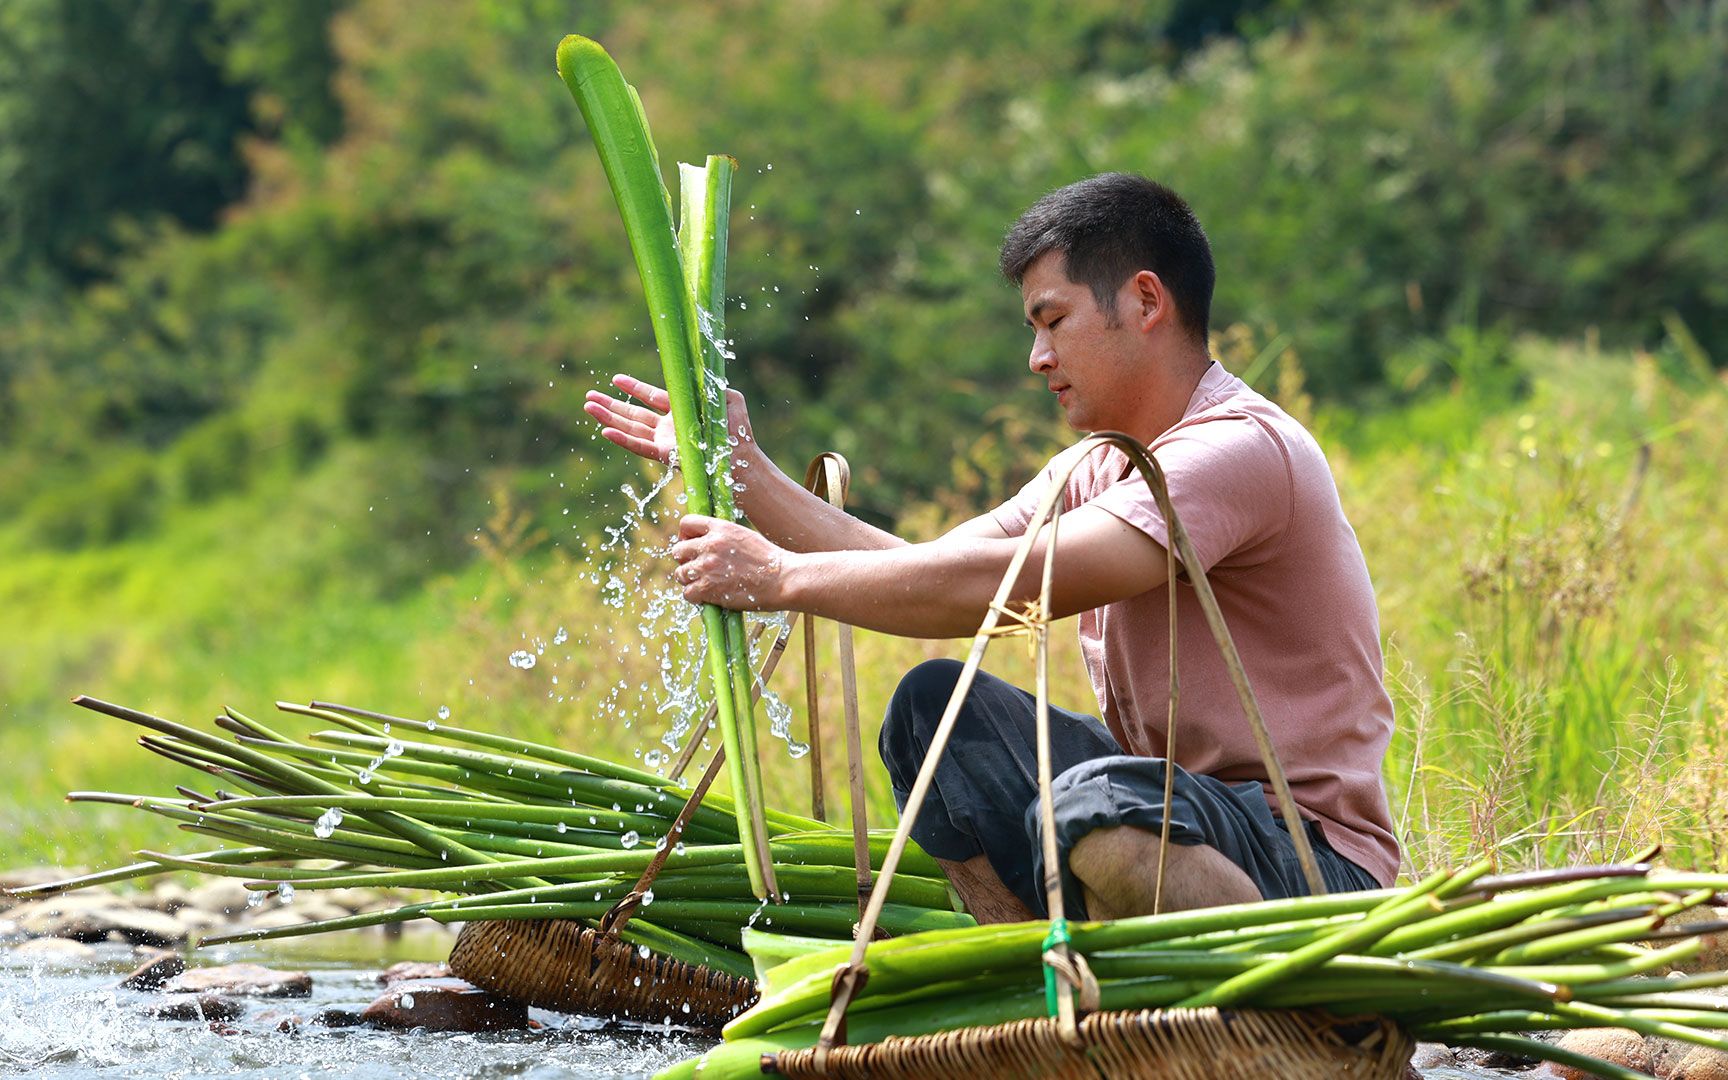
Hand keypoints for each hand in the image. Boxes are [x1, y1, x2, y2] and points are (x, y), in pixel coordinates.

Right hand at [583, 373, 754, 467]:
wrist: (741, 459)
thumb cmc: (739, 431)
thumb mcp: (729, 398)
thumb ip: (713, 384)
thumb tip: (700, 371)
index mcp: (681, 412)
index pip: (653, 397)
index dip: (634, 388)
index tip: (615, 379)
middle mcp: (669, 427)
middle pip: (634, 414)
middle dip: (611, 405)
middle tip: (589, 397)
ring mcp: (665, 441)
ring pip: (631, 429)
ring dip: (609, 419)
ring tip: (588, 408)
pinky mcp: (665, 454)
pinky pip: (639, 446)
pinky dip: (622, 440)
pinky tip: (604, 432)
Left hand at [670, 515, 790, 609]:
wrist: (783, 579)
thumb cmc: (769, 561)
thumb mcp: (745, 536)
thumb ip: (722, 537)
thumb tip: (705, 542)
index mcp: (720, 528)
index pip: (686, 523)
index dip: (685, 536)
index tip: (693, 546)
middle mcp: (710, 544)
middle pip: (678, 550)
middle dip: (686, 561)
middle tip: (699, 569)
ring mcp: (707, 567)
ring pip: (680, 574)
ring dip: (690, 580)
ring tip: (705, 584)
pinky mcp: (708, 588)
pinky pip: (687, 593)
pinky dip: (696, 597)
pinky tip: (709, 596)